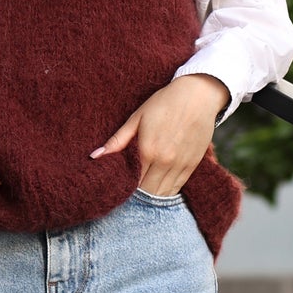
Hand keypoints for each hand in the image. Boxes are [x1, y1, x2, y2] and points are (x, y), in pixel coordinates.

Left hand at [89, 74, 228, 196]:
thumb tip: (94, 156)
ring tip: (142, 192)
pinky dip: (167, 191)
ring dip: (152, 196)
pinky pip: (177, 188)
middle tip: (128, 194)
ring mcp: (180, 165)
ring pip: (163, 194)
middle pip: (148, 193)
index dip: (124, 189)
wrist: (198, 95)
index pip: (132, 184)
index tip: (118, 189)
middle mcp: (165, 162)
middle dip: (137, 197)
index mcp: (147, 151)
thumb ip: (117, 140)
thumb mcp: (137, 118)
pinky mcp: (193, 165)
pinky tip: (158, 188)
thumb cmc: (164, 103)